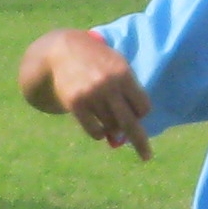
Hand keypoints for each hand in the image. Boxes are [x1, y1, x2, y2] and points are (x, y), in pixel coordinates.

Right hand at [28, 29, 151, 160]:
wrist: (60, 52)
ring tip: (106, 118)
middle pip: (130, 122)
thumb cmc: (95, 61)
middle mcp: (108, 85)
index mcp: (123, 73)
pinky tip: (98, 127)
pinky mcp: (75, 104)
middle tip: (147, 157)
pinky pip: (95, 131)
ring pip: (111, 127)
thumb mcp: (115, 67)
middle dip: (140, 142)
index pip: (143, 107)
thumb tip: (123, 136)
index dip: (140, 112)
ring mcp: (91, 95)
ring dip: (113, 129)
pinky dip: (99, 133)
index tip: (136, 113)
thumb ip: (125, 95)